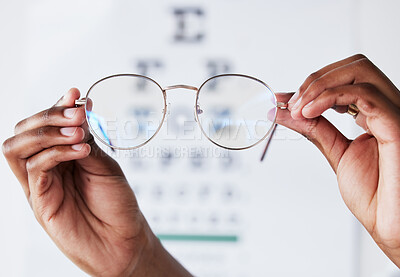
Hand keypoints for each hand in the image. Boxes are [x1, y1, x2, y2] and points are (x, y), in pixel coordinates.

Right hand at [2, 89, 191, 276]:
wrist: (123, 240)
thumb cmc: (116, 204)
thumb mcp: (104, 165)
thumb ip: (87, 141)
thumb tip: (78, 109)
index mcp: (62, 156)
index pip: (46, 124)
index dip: (57, 106)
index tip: (77, 94)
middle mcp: (46, 168)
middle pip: (24, 131)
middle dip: (49, 115)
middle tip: (76, 113)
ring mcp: (40, 185)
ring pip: (17, 147)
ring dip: (46, 132)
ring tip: (77, 131)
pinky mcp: (40, 202)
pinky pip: (34, 168)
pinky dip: (55, 153)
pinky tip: (81, 150)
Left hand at [275, 54, 399, 266]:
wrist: (390, 223)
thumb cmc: (372, 194)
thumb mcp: (335, 151)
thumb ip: (313, 127)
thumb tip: (284, 110)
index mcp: (374, 113)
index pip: (345, 77)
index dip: (312, 84)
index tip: (283, 99)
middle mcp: (386, 107)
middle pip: (354, 65)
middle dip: (316, 79)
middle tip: (292, 103)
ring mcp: (394, 113)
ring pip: (359, 70)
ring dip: (319, 85)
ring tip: (298, 109)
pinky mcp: (397, 125)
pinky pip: (364, 94)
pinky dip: (329, 96)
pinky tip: (309, 112)